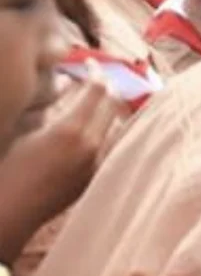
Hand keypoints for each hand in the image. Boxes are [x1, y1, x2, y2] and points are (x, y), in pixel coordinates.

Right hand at [0, 61, 122, 258]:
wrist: (9, 212)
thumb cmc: (8, 167)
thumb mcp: (24, 128)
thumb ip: (49, 103)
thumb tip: (66, 82)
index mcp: (71, 129)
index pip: (98, 90)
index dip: (97, 72)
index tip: (92, 62)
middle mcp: (91, 145)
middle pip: (113, 105)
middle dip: (107, 87)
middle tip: (98, 77)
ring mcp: (96, 163)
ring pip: (115, 125)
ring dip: (109, 109)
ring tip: (97, 99)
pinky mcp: (94, 177)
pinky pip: (109, 145)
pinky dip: (106, 130)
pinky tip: (96, 126)